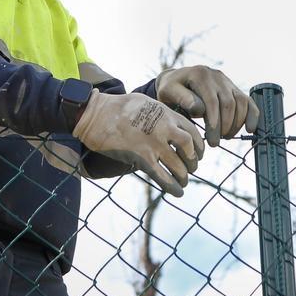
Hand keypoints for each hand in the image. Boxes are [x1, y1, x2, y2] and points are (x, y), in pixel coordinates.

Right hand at [72, 91, 204, 196]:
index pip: (192, 131)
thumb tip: (168, 122)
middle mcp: (165, 128)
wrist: (96, 114)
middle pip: (189, 148)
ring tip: (184, 181)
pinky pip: (163, 177)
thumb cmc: (118, 106)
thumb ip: (161, 114)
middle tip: (192, 167)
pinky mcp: (142, 158)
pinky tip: (178, 193)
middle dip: (193, 160)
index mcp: (166, 114)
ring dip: (183, 176)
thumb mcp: (146, 102)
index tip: (198, 153)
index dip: (198, 145)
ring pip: (179, 165)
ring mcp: (154, 144)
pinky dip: (172, 186)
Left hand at [156, 65, 259, 146]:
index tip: (211, 141)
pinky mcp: (234, 88)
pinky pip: (248, 101)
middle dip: (224, 126)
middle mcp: (216, 76)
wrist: (177, 80)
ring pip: (240, 102)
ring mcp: (227, 81)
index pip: (212, 101)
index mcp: (200, 75)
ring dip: (236, 123)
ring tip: (225, 137)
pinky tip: (250, 129)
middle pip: (228, 103)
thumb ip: (182, 99)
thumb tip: (200, 109)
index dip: (214, 123)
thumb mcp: (168, 92)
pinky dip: (252, 115)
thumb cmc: (170, 90)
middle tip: (216, 142)